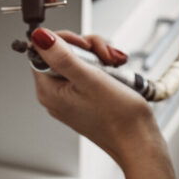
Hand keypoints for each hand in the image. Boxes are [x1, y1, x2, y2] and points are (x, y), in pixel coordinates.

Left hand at [30, 28, 161, 164]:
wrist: (139, 141)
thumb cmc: (118, 117)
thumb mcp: (89, 78)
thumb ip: (62, 56)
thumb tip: (38, 36)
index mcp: (49, 91)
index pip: (43, 52)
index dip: (65, 41)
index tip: (85, 46)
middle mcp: (56, 95)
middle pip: (62, 53)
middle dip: (87, 48)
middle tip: (104, 56)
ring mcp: (72, 97)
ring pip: (79, 59)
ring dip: (98, 55)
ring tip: (114, 64)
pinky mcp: (86, 97)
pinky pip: (89, 71)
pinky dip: (103, 66)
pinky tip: (115, 71)